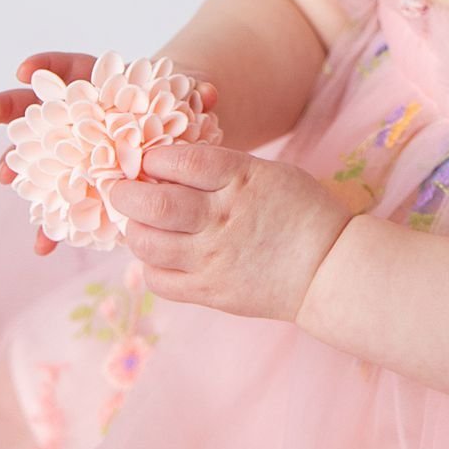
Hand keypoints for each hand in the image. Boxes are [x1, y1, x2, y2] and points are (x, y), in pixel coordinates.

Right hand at [0, 53, 218, 256]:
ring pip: (37, 155)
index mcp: (99, 85)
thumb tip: (211, 93)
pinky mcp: (82, 187)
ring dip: (17, 164)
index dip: (46, 66)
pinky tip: (42, 244)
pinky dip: (52, 224)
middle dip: (8, 107)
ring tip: (5, 176)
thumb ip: (195, 93)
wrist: (181, 137)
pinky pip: (60, 204)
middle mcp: (77, 116)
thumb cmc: (180, 108)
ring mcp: (74, 152)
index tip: (25, 69)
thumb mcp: (188, 97)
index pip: (67, 69)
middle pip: (36, 107)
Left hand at [108, 141, 351, 321]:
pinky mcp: (210, 291)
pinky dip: (148, 265)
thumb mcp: (268, 172)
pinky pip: (159, 280)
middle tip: (119, 189)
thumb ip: (222, 169)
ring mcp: (214, 258)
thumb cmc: (301, 211)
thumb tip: (167, 166)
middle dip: (125, 193)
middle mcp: (222, 218)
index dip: (154, 157)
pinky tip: (157, 254)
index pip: (181, 161)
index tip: (145, 159)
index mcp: (241, 180)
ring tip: (136, 222)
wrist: (329, 267)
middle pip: (155, 204)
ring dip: (132, 229)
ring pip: (148, 244)